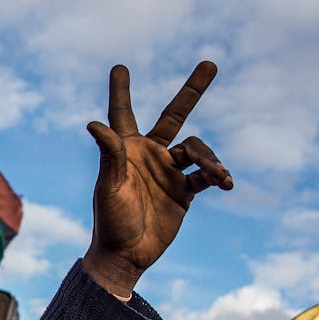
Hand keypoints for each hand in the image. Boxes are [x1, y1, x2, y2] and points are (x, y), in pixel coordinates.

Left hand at [82, 62, 232, 297]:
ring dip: (210, 158)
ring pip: (197, 150)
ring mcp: (169, 172)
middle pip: (174, 116)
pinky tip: (225, 182)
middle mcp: (149, 155)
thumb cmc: (110, 221)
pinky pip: (206, 176)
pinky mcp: (184, 192)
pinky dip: (217, 175)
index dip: (121, 91)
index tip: (120, 67)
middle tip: (211, 64)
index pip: (122, 113)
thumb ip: (110, 155)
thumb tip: (94, 124)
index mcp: (126, 149)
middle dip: (192, 91)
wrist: (127, 256)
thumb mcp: (109, 187)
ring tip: (218, 174)